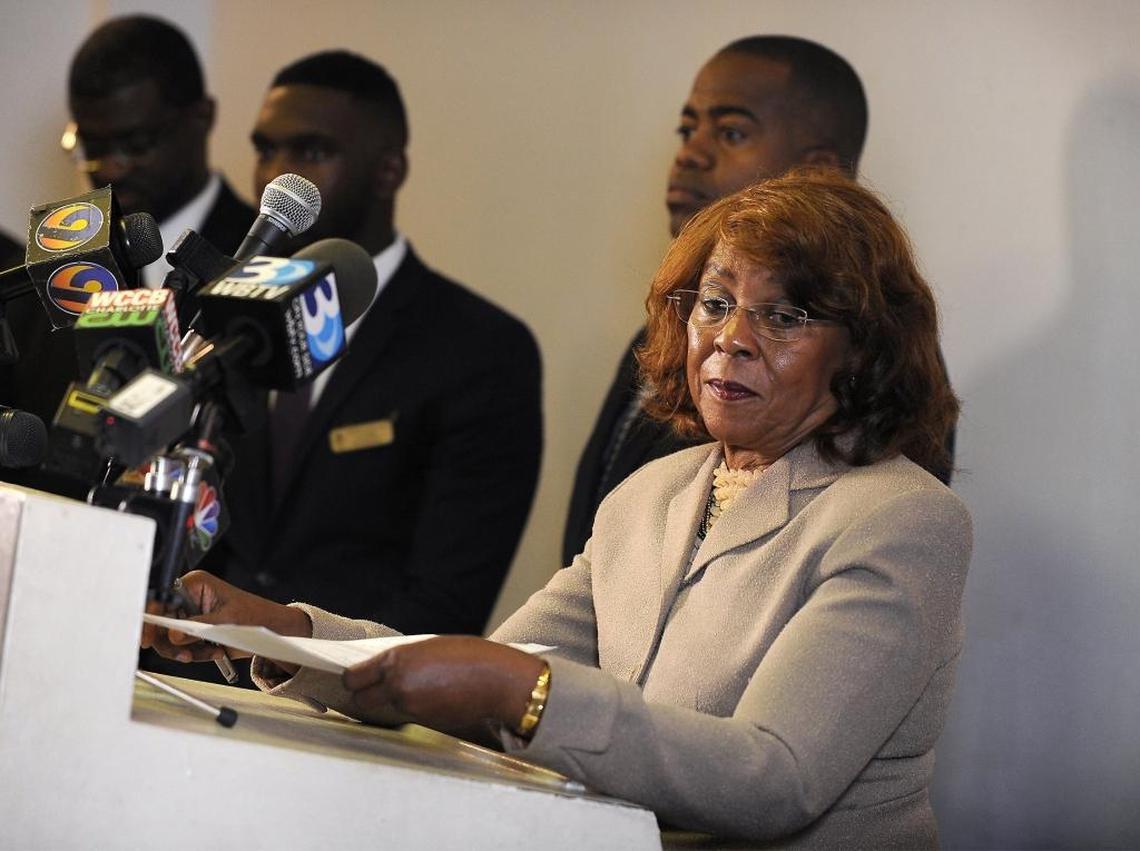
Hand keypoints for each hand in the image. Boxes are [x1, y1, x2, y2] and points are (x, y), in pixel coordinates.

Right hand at [141, 570, 311, 663]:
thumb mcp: (227, 619)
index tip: (148, 638)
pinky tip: (216, 652)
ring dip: (187, 651)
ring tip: (210, 653)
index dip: (151, 618)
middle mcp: (187, 599)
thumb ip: (198, 627)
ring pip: (169, 639)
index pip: (161, 599)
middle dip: (172, 643)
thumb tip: (172, 637)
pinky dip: (197, 654)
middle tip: (185, 656)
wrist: (271, 630)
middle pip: (160, 623)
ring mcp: (189, 616)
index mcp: (194, 584)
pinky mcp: (194, 632)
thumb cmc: (255, 615)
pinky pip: (183, 648)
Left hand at [342, 636, 545, 733]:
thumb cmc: (471, 656)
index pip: (353, 678)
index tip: (357, 680)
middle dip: (364, 697)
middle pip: (359, 701)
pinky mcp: (424, 725)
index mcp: (396, 660)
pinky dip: (406, 713)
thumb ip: (404, 660)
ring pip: (380, 712)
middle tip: (374, 692)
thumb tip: (386, 671)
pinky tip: (422, 703)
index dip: (353, 680)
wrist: (499, 681)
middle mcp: (397, 686)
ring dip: (386, 706)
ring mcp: (410, 709)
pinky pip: (403, 719)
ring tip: (404, 695)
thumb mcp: (431, 647)